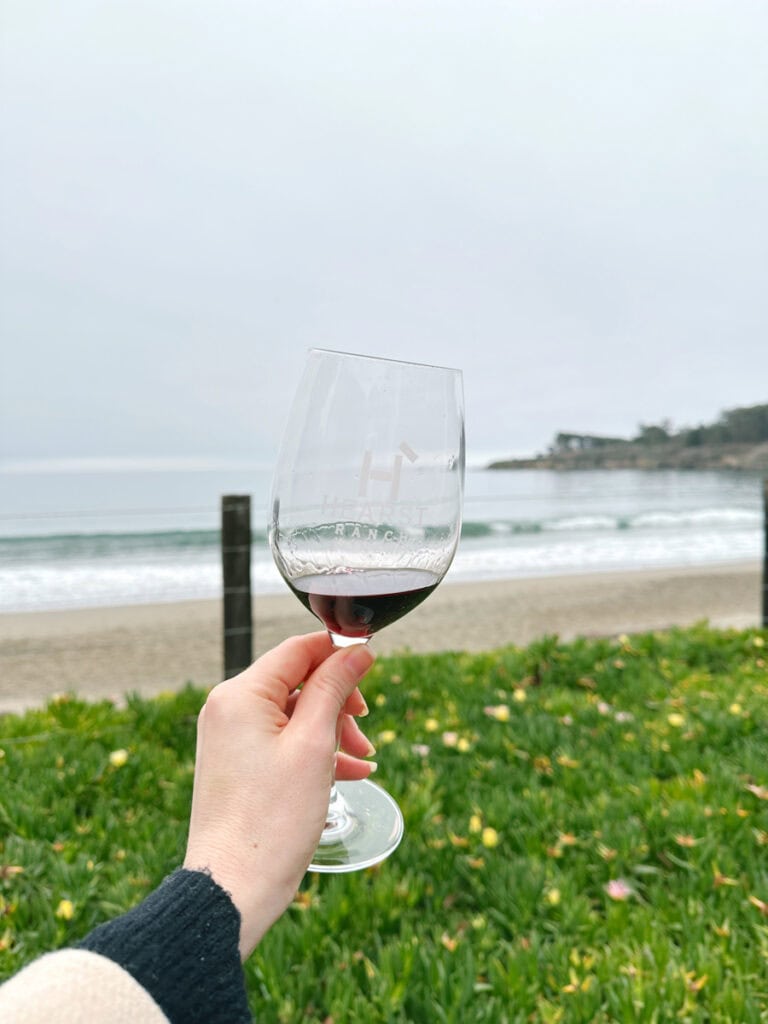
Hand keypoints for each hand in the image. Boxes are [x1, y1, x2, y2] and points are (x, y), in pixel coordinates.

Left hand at [183, 632, 375, 957]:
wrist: (233, 887)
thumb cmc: (272, 818)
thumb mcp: (314, 744)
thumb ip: (334, 688)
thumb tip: (356, 651)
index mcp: (240, 694)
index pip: (298, 650)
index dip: (339, 654)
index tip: (373, 666)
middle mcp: (228, 709)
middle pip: (297, 681)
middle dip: (338, 702)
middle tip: (364, 732)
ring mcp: (229, 738)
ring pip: (293, 714)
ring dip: (332, 730)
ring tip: (361, 760)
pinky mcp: (236, 764)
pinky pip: (281, 742)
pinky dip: (314, 751)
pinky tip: (348, 773)